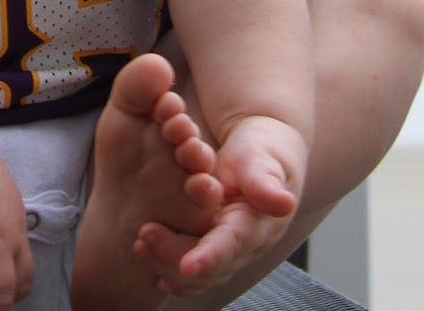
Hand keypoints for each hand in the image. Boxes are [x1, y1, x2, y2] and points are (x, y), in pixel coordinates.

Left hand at [134, 114, 307, 296]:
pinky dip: (169, 269)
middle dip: (175, 257)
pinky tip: (148, 260)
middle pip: (211, 266)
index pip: (233, 245)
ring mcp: (228, 249)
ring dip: (167, 264)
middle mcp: (244, 245)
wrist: (259, 150)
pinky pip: (193, 270)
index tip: (189, 266)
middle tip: (144, 236)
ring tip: (139, 245)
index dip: (211, 257)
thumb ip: (265, 180)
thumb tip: (284, 202)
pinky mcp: (212, 246)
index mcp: (258, 223)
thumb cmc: (260, 149)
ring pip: (199, 275)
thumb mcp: (263, 158)